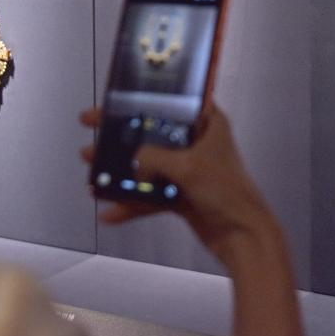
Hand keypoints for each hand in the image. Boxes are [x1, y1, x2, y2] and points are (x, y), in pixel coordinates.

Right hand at [79, 104, 278, 267]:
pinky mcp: (182, 195)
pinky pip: (151, 194)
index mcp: (207, 122)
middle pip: (151, 132)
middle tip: (90, 133)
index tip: (110, 101)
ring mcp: (188, 170)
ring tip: (90, 172)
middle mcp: (197, 142)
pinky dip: (132, 203)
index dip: (139, 98)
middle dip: (120, 137)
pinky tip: (109, 212)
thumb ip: (154, 157)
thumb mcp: (188, 166)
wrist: (244, 237)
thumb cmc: (224, 191)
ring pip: (147, 165)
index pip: (169, 101)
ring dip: (120, 170)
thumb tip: (133, 161)